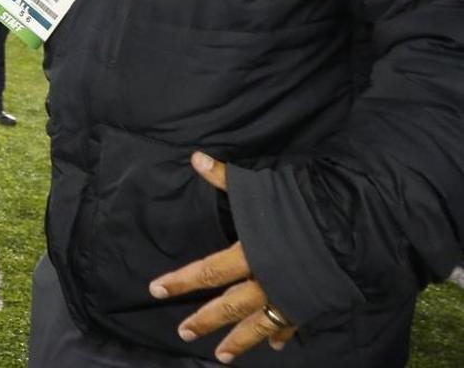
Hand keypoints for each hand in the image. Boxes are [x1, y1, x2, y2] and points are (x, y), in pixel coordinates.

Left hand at [148, 152, 296, 363]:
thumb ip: (226, 178)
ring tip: (221, 356)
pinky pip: (292, 323)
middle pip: (227, 306)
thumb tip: (196, 158)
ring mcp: (288, 296)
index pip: (206, 271)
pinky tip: (275, 346)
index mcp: (249, 254)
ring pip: (257, 324)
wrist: (352, 230)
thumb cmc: (303, 207)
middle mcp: (264, 281)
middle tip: (183, 332)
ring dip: (238, 341)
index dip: (179, 281)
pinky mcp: (311, 303)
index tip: (155, 290)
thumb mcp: (260, 190)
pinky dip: (282, 334)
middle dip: (204, 321)